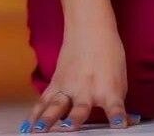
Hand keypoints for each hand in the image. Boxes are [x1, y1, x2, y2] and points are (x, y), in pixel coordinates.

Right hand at [24, 24, 139, 130]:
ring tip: (39, 130)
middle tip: (69, 126)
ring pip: (56, 106)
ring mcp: (69, 88)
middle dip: (74, 120)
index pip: (115, 108)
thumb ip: (117, 104)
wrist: (90, 28)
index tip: (120, 125)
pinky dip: (35, 114)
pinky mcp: (56, 83)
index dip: (118, 117)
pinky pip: (44, 101)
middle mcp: (88, 91)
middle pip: (80, 109)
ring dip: (48, 119)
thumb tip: (125, 124)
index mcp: (109, 90)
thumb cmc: (109, 54)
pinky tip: (28, 126)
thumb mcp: (120, 79)